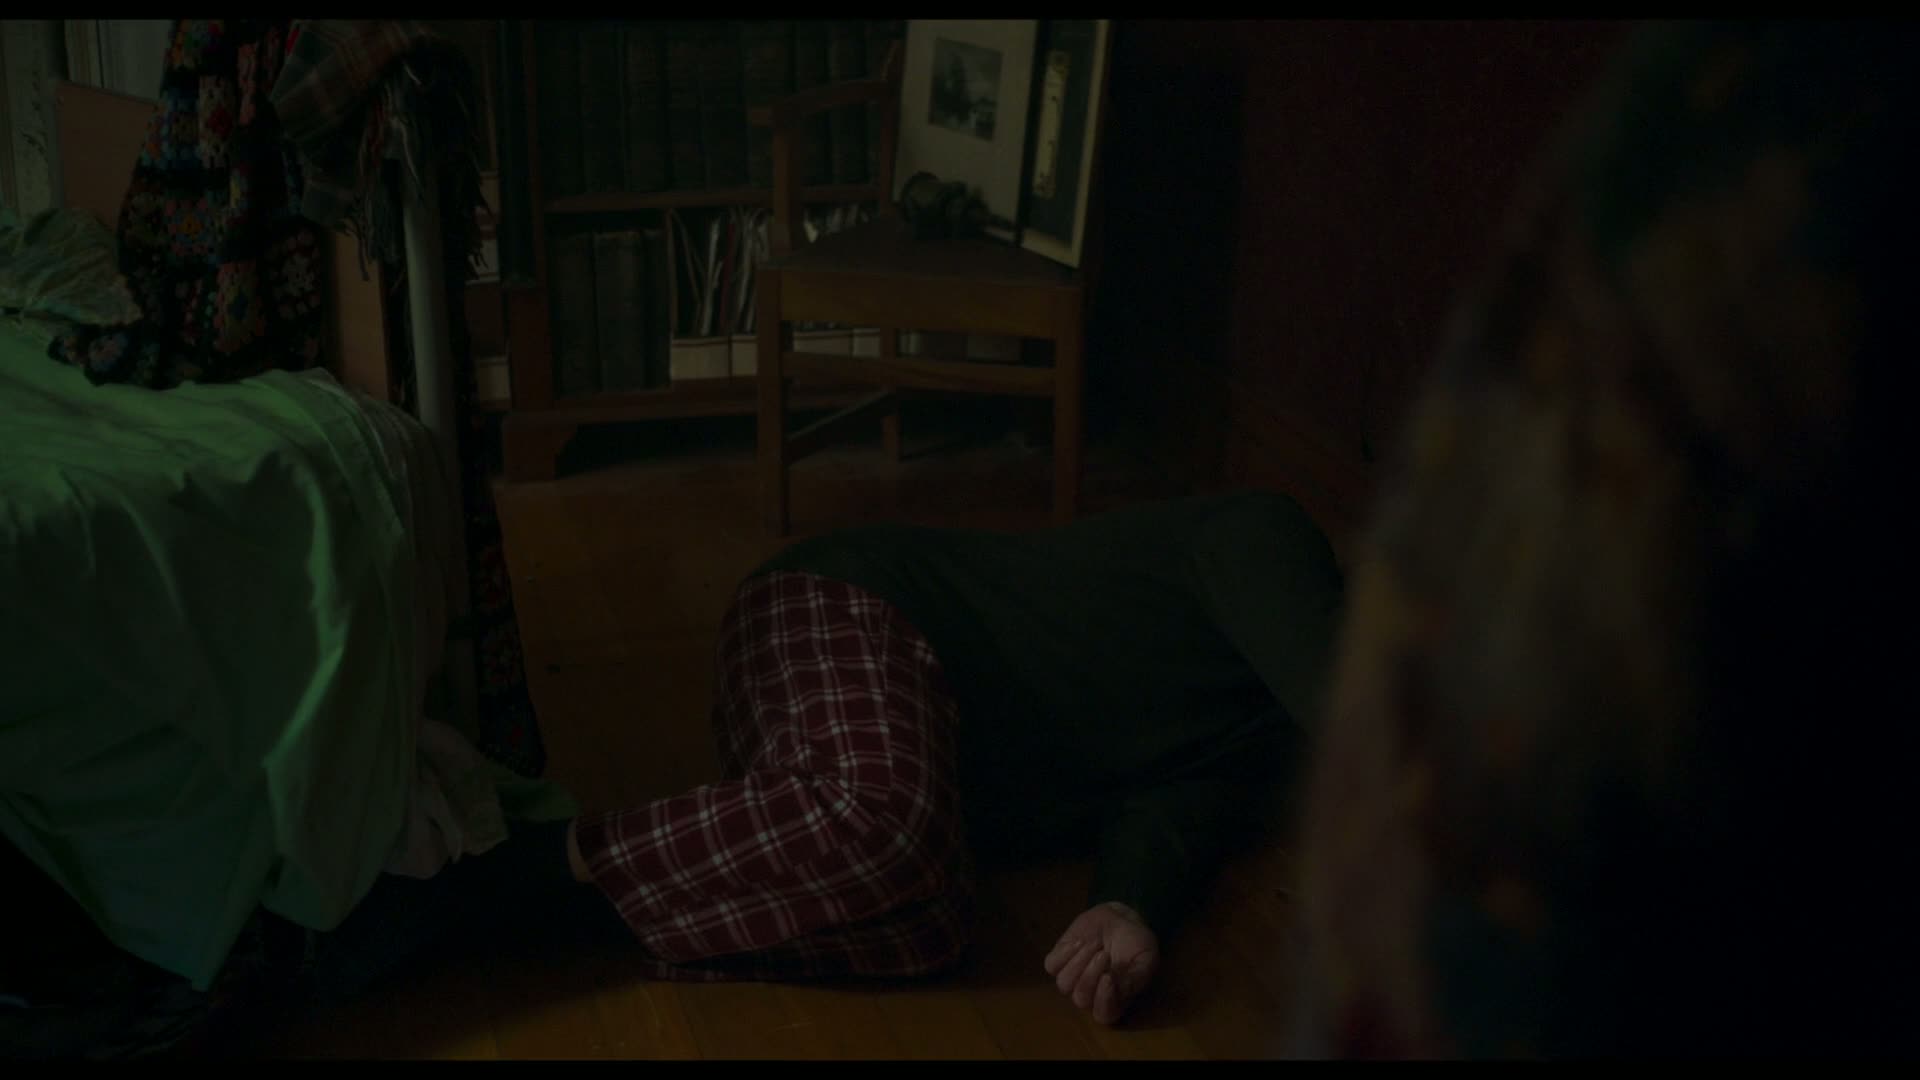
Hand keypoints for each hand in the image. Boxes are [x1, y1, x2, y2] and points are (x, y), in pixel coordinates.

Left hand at [1043, 901, 1160, 1025]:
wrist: (1121, 918)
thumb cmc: (1136, 942)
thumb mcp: (1145, 958)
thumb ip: (1135, 977)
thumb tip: (1118, 990)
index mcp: (1114, 1000)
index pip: (1104, 1015)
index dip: (1104, 1000)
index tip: (1109, 977)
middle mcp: (1091, 995)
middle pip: (1081, 999)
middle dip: (1090, 975)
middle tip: (1104, 954)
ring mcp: (1073, 978)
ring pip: (1064, 984)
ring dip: (1079, 962)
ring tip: (1095, 944)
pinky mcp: (1059, 960)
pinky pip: (1051, 966)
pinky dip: (1065, 953)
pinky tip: (1080, 942)